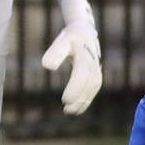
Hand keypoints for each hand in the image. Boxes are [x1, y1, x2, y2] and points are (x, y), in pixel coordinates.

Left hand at [41, 0, 102, 114]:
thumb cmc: (69, 38)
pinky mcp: (97, 75)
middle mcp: (94, 64)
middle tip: (66, 110)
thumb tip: (47, 66)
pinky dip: (86, 100)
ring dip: (83, 102)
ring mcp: (97, 70)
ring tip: (70, 112)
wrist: (84, 32)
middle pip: (89, 85)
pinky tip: (77, 109)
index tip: (65, 100)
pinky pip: (93, 90)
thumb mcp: (61, 42)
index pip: (82, 75)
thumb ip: (54, 53)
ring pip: (92, 89)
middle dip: (79, 99)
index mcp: (85, 55)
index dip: (75, 88)